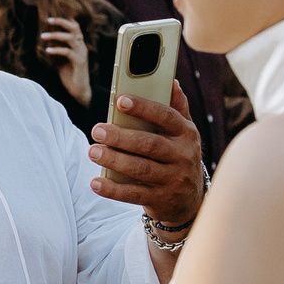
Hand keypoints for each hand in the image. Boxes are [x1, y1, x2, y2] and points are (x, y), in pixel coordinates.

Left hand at [41, 18, 89, 105]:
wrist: (79, 91)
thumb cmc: (69, 75)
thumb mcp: (60, 60)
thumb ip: (55, 50)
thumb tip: (43, 42)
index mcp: (78, 45)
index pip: (75, 27)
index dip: (65, 20)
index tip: (51, 17)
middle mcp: (82, 47)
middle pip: (75, 28)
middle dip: (61, 22)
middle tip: (48, 20)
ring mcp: (82, 54)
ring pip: (71, 38)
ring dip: (55, 36)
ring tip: (42, 36)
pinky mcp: (80, 62)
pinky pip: (68, 52)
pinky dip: (56, 50)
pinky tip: (47, 51)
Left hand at [89, 82, 205, 225]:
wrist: (190, 200)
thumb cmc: (178, 156)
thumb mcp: (183, 133)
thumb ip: (177, 108)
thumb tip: (173, 83)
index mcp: (187, 134)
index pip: (166, 117)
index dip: (144, 108)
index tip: (120, 100)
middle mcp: (182, 156)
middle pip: (150, 144)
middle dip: (121, 136)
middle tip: (97, 130)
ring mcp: (172, 179)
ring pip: (141, 169)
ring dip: (114, 160)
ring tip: (93, 151)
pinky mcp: (160, 200)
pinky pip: (134, 194)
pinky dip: (113, 190)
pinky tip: (96, 182)